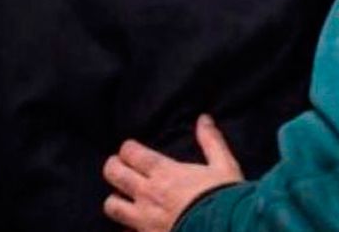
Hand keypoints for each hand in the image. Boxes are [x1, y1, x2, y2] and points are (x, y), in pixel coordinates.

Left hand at [103, 115, 244, 231]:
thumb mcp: (224, 165)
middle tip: (118, 165)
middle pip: (114, 175)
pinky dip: (128, 228)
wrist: (227, 230)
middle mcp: (148, 194)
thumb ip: (211, 141)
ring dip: (115, 200)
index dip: (127, 148)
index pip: (131, 153)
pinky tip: (135, 227)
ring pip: (111, 206)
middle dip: (112, 167)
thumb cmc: (224, 198)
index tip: (130, 148)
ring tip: (123, 197)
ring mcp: (143, 220)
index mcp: (165, 173)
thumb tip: (203, 119)